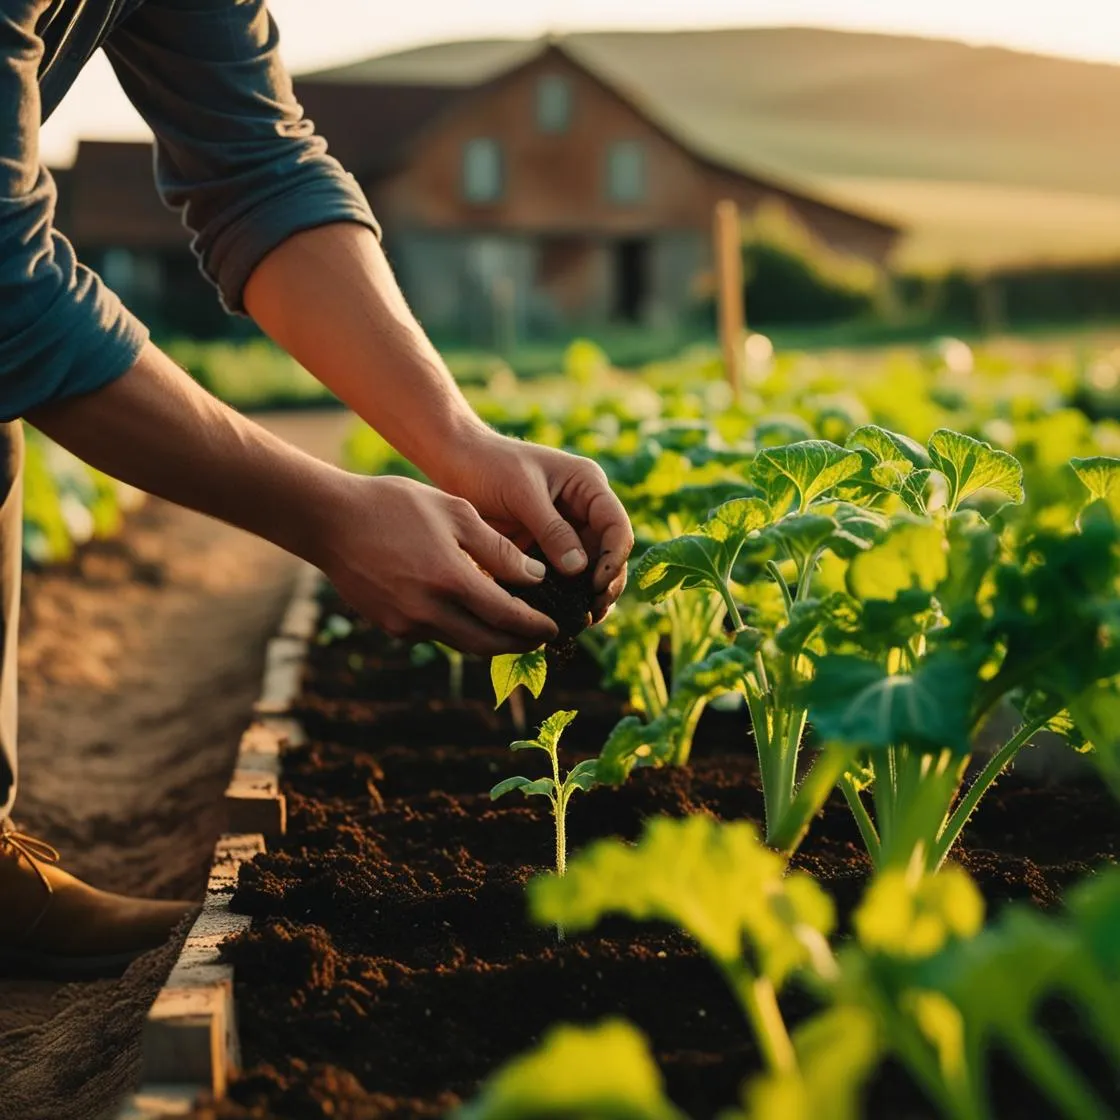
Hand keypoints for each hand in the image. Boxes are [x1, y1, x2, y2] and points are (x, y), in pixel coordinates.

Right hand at [313, 474, 558, 654]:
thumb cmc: (395, 505)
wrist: (329, 520)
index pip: (507, 617)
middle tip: (541, 637)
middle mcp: (429, 611)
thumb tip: (535, 577)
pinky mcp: (390, 626)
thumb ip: (498, 548)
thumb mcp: (455, 511)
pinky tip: (470, 613)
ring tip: (512, 629)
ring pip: (462, 643)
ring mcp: (406, 624)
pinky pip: (436, 634)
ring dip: (491, 640)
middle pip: (488, 643)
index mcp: (451, 580)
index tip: (556, 626)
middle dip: (519, 644)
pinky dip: (459, 629)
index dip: (536, 626)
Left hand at [432, 432, 634, 621]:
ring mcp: (563, 533)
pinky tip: (555, 618)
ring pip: (588, 572)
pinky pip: (560, 579)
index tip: (597, 584)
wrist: (454, 462)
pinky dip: (560, 599)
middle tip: (591, 613)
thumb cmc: (489, 464)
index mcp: (587, 486)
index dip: (614, 557)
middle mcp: (582, 511)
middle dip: (605, 585)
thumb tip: (579, 570)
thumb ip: (552, 529)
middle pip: (608, 555)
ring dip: (587, 598)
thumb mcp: (522, 492)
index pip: (616, 525)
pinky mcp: (542, 551)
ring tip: (579, 622)